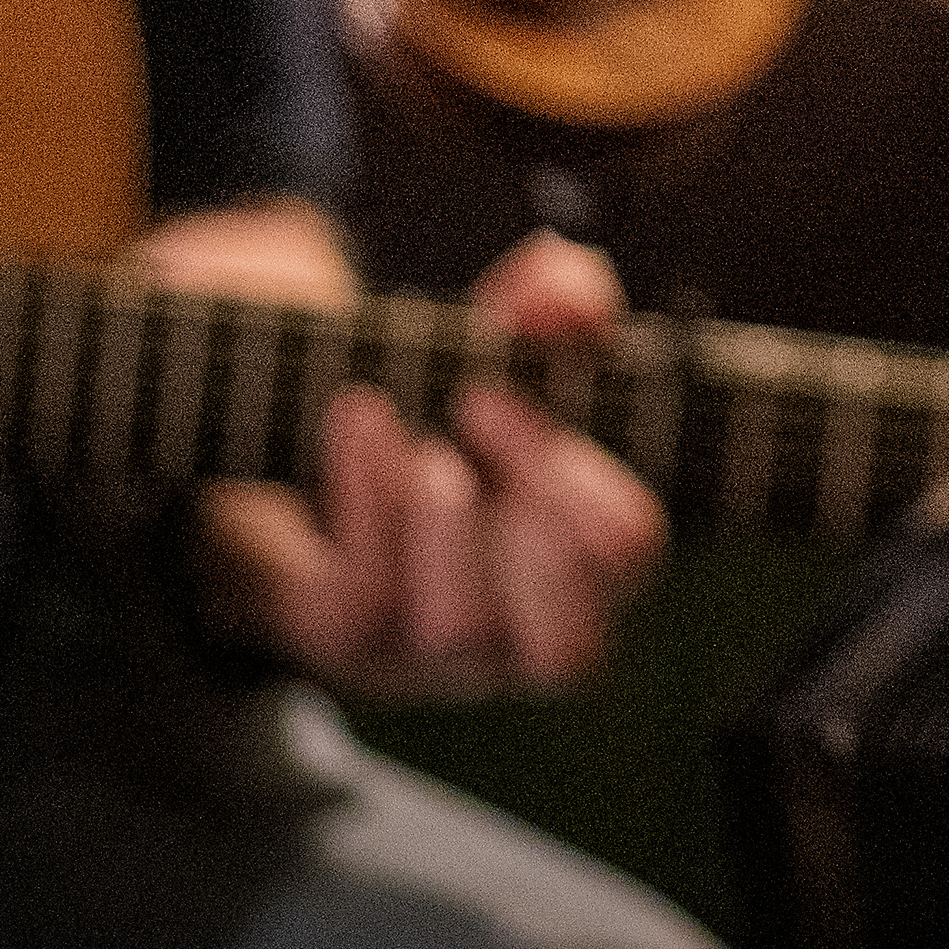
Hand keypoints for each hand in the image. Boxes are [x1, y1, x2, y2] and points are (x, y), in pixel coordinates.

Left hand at [147, 204, 664, 694]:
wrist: (321, 453)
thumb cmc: (450, 406)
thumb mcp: (510, 340)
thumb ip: (557, 301)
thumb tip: (562, 295)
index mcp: (584, 563)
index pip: (626, 558)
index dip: (591, 484)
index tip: (525, 395)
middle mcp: (520, 633)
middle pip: (568, 646)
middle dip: (536, 519)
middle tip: (480, 402)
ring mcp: (430, 652)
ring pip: (460, 628)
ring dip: (440, 514)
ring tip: (408, 427)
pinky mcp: (347, 643)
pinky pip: (362, 607)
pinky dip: (365, 501)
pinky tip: (358, 422)